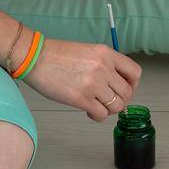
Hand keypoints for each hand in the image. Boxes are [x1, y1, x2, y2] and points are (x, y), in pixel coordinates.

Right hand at [23, 38, 142, 121]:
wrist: (34, 58)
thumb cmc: (55, 55)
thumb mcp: (87, 51)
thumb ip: (103, 64)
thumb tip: (115, 83)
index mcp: (106, 54)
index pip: (135, 73)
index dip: (133, 85)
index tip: (125, 89)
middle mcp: (103, 68)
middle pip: (127, 93)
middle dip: (120, 101)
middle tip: (109, 102)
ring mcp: (93, 84)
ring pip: (116, 106)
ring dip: (109, 110)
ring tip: (97, 106)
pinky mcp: (82, 99)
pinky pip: (101, 115)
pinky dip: (97, 117)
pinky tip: (89, 112)